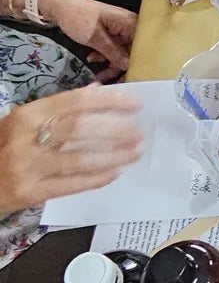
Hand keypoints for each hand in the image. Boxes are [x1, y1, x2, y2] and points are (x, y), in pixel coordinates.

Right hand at [0, 85, 141, 213]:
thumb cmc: (4, 147)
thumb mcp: (24, 122)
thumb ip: (59, 107)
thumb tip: (96, 89)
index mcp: (27, 115)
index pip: (75, 102)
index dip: (108, 101)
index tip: (135, 103)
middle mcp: (26, 138)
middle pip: (80, 129)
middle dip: (115, 130)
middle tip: (140, 132)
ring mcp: (28, 166)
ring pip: (79, 159)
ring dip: (113, 156)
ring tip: (135, 153)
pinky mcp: (29, 192)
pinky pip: (71, 184)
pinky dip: (96, 178)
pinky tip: (114, 173)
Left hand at [39, 0, 136, 72]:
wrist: (61, 6)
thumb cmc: (77, 15)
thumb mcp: (94, 37)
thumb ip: (112, 52)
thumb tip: (126, 64)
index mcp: (129, 23)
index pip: (141, 47)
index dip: (135, 62)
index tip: (127, 75)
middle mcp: (128, 25)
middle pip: (132, 50)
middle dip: (120, 65)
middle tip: (111, 77)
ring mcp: (120, 28)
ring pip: (122, 51)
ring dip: (110, 61)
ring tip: (99, 70)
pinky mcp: (112, 31)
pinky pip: (114, 47)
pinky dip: (105, 55)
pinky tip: (94, 58)